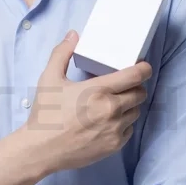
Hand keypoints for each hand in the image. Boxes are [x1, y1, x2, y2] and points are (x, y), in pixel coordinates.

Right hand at [19, 29, 151, 173]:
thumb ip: (61, 53)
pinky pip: (129, 130)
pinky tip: (108, 122)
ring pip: (135, 112)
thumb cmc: (46, 114)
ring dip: (129, 106)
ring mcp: (114, 129)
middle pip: (140, 93)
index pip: (135, 76)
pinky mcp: (114, 145)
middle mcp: (111, 109)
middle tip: (124, 86)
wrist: (41, 149)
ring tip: (114, 104)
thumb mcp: (49, 79)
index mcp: (98, 90)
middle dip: (135, 87)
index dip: (144, 69)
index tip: (144, 67)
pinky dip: (123, 124)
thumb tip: (73, 35)